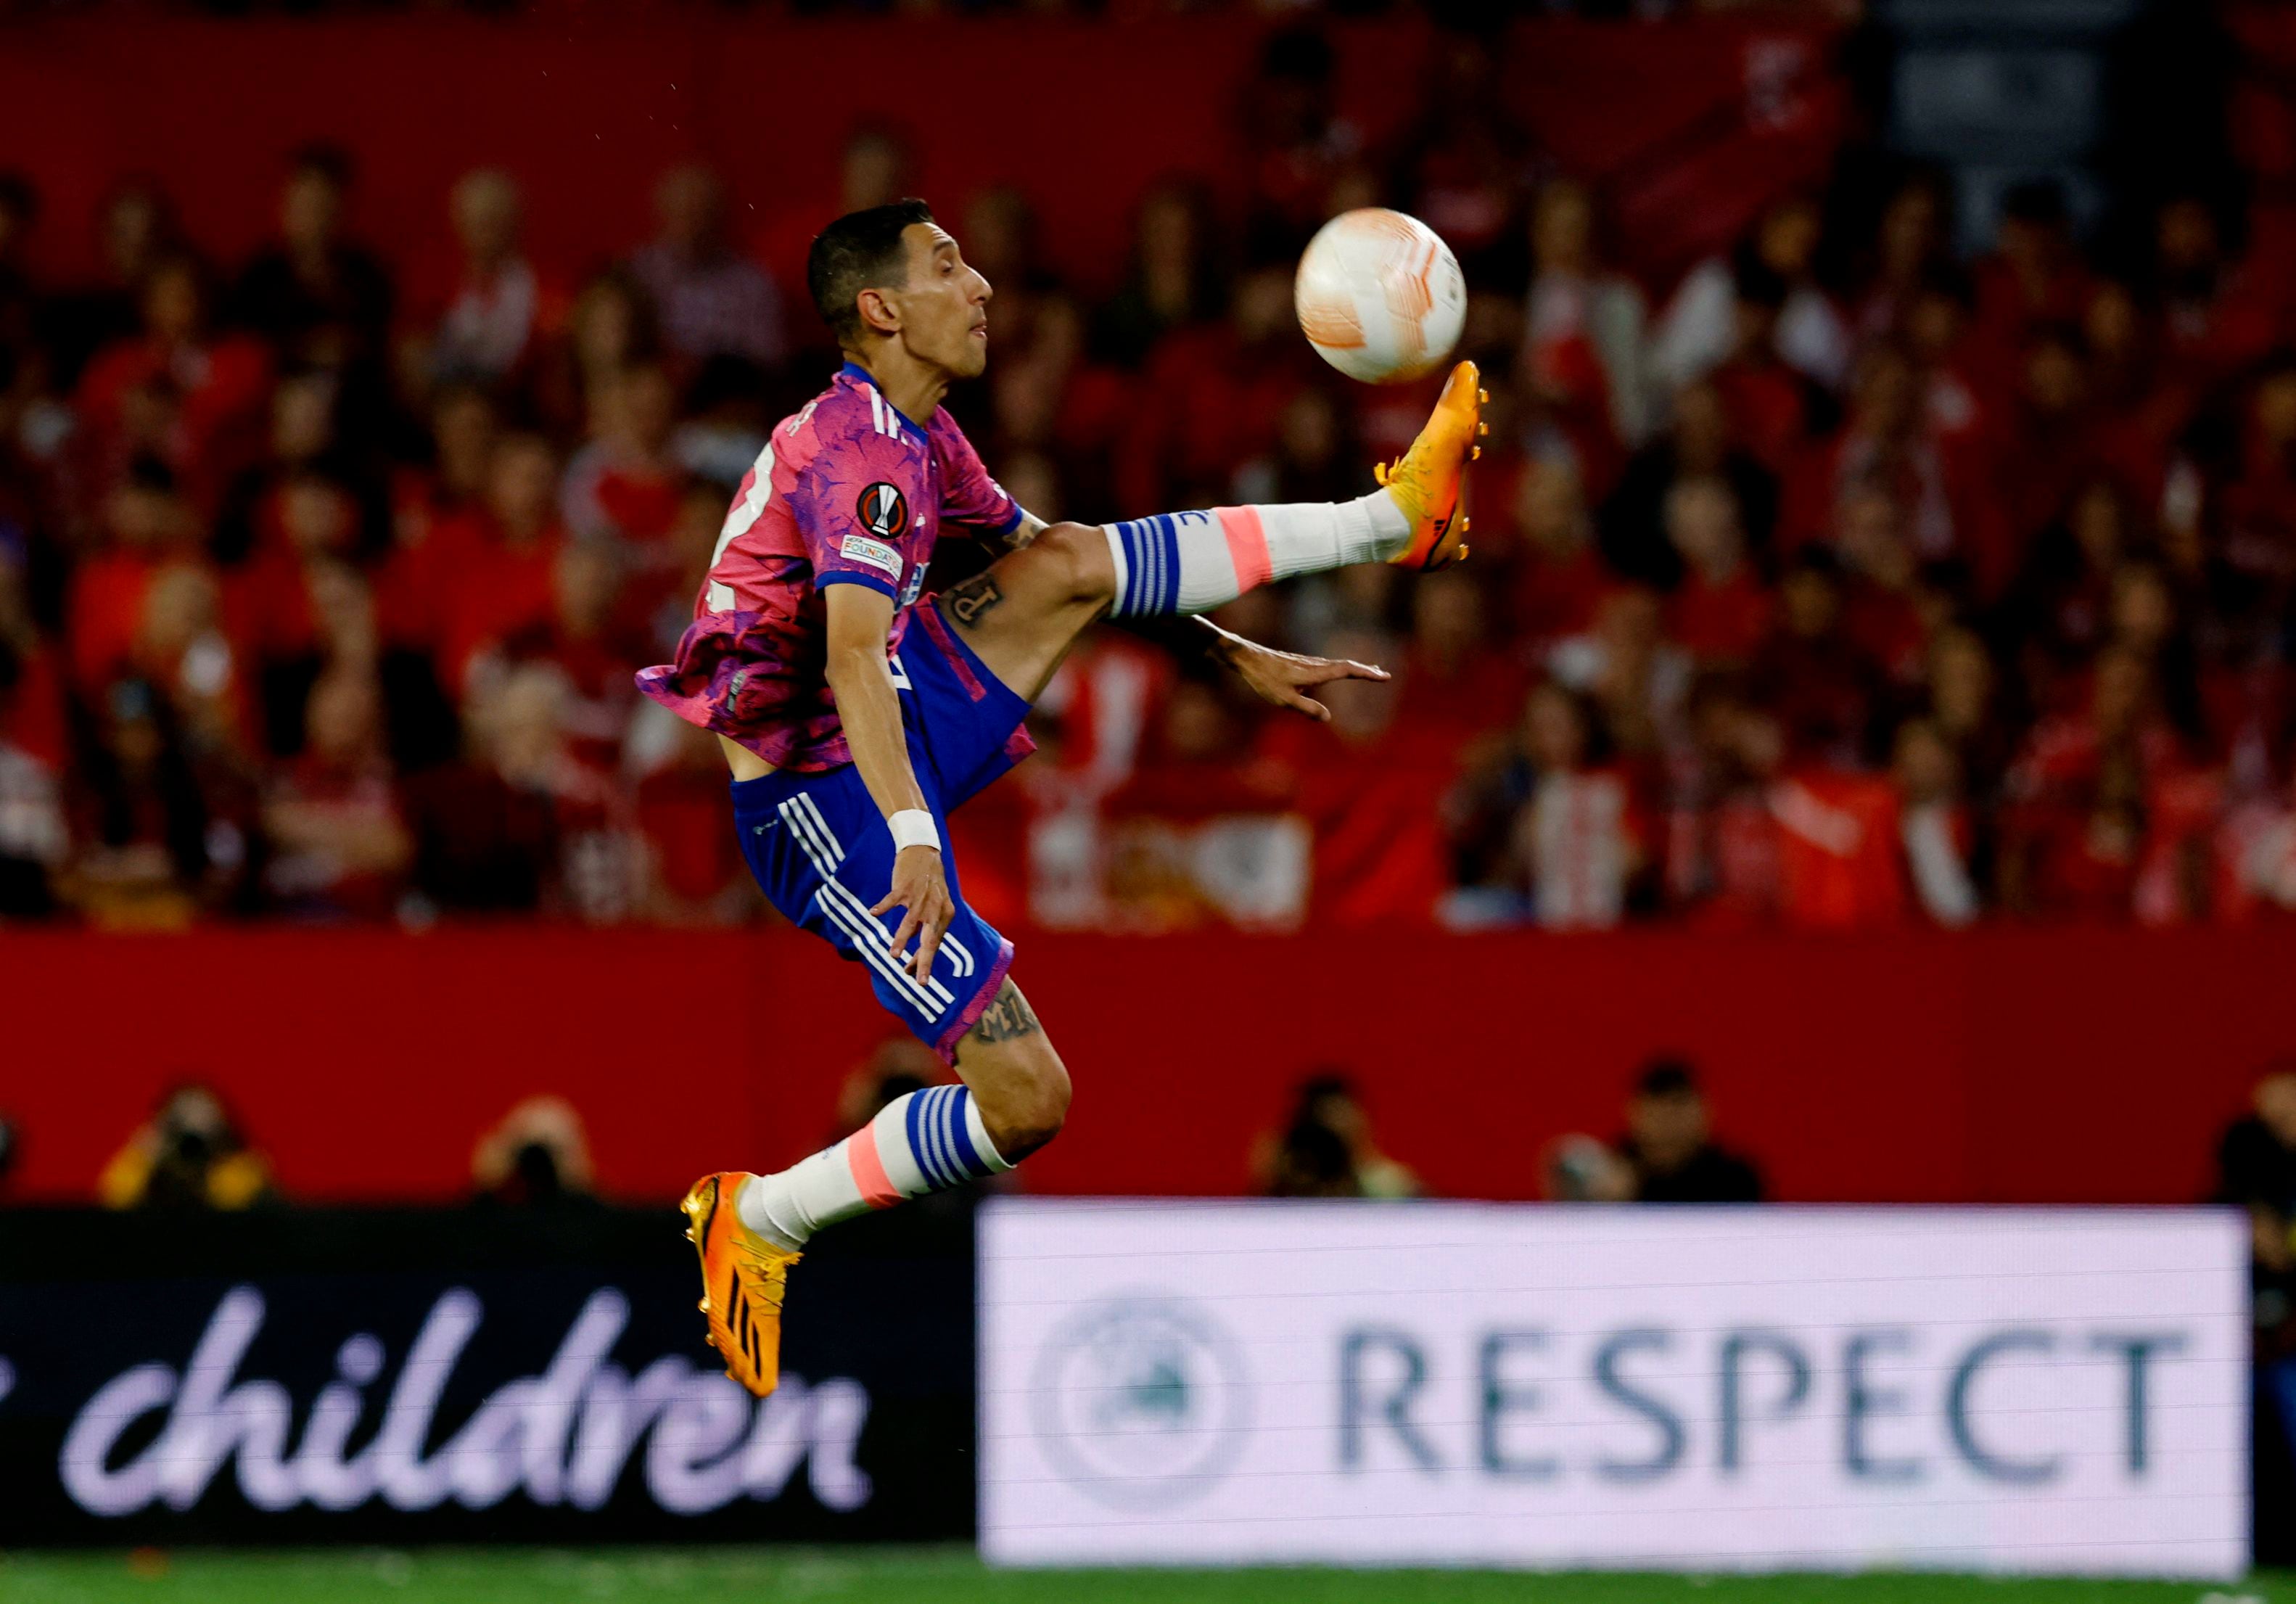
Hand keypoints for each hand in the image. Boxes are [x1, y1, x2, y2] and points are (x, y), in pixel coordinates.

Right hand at [872, 844, 951, 979]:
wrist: (924, 851)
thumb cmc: (928, 883)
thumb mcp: (935, 905)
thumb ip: (926, 927)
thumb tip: (912, 949)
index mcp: (945, 914)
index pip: (935, 943)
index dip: (925, 961)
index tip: (917, 978)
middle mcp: (936, 908)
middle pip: (930, 939)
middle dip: (925, 961)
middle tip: (922, 982)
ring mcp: (920, 897)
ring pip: (910, 923)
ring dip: (902, 940)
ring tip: (893, 955)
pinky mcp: (905, 887)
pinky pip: (892, 900)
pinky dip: (882, 907)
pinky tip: (873, 913)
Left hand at [1212, 635, 1390, 721]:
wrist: (1246, 657)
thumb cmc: (1263, 679)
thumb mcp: (1283, 699)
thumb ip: (1306, 708)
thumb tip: (1328, 718)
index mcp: (1314, 672)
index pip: (1347, 670)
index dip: (1366, 674)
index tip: (1384, 676)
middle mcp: (1314, 664)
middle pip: (1346, 665)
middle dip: (1365, 670)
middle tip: (1383, 674)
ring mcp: (1307, 662)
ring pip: (1336, 664)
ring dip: (1354, 668)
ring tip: (1367, 671)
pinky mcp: (1299, 663)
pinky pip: (1326, 665)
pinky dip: (1339, 668)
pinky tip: (1336, 672)